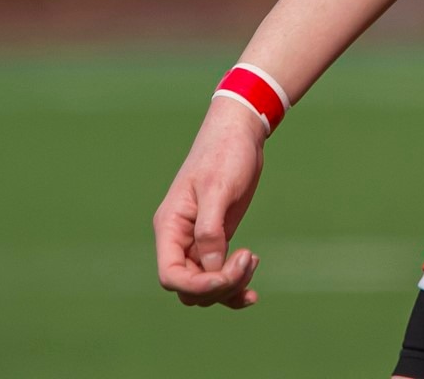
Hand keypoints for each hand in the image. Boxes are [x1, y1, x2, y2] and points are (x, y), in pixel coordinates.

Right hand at [153, 96, 266, 308]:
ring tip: (253, 260)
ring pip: (206, 287)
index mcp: (170, 226)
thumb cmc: (225, 152)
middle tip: (248, 258)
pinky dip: (234, 287)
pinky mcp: (218, 239)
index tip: (226, 276)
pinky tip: (252, 290)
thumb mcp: (217, 188)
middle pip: (190, 287)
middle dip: (220, 285)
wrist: (241, 132)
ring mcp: (198, 242)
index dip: (196, 286)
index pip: (171, 275)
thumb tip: (211, 268)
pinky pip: (219, 276)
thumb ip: (210, 229)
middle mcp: (180, 239)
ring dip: (231, 285)